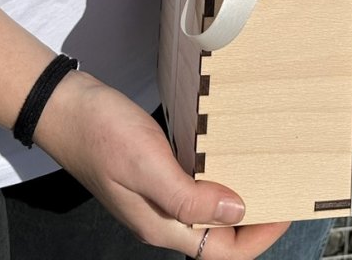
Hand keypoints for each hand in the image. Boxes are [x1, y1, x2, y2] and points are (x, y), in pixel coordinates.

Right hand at [36, 71, 289, 257]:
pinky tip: (230, 154)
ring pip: (208, 211)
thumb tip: (236, 212)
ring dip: (239, 199)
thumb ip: (188, 197)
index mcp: (161, 225)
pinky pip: (195, 186)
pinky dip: (219, 176)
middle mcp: (161, 217)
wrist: (65, 107)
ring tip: (266, 173)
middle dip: (255, 222)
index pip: (222, 252)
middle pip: (218, 237)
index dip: (258, 238)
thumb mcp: (147, 165)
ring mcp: (157, 195)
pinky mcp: (155, 171)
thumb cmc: (101, 134)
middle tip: (283, 189)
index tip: (285, 211)